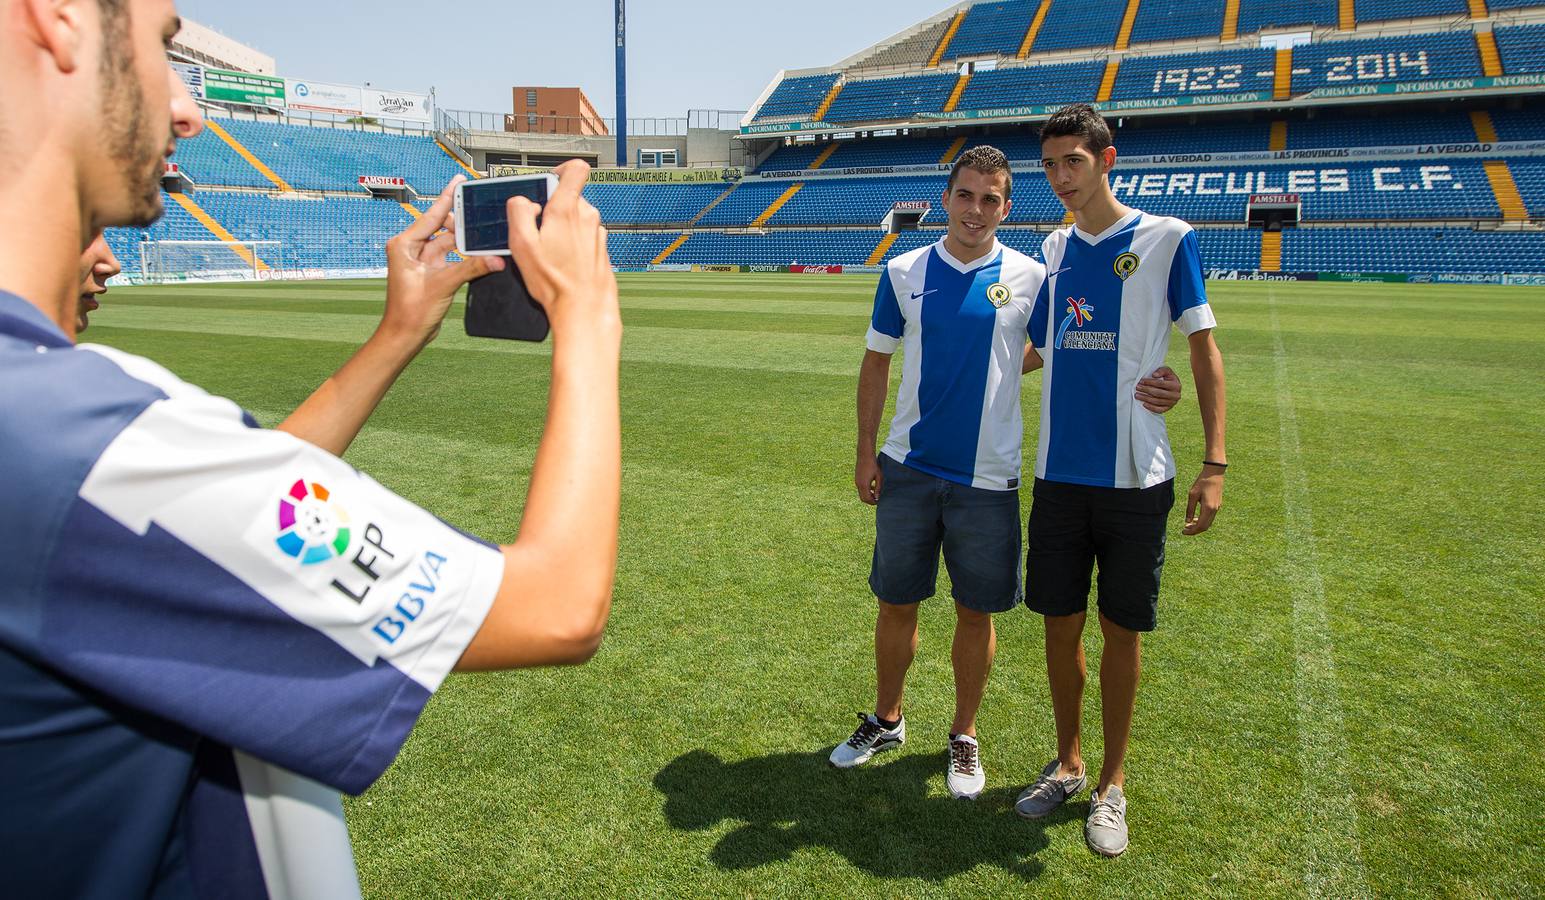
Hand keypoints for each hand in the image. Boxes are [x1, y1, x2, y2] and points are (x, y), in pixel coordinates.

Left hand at [381, 175, 504, 346]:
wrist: (405, 335)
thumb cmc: (410, 312)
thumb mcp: (443, 285)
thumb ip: (471, 269)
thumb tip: (496, 259)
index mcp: (404, 245)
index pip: (431, 215)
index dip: (447, 198)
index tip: (458, 181)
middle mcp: (412, 249)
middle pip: (443, 227)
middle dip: (462, 220)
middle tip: (482, 209)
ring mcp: (422, 260)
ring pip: (450, 243)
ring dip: (467, 240)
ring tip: (486, 230)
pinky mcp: (432, 272)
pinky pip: (453, 257)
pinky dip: (466, 255)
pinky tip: (481, 250)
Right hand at [506, 160, 618, 337]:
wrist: (584, 310)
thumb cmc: (555, 282)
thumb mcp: (522, 244)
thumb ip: (518, 211)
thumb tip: (522, 200)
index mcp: (567, 210)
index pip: (575, 169)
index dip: (560, 169)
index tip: (547, 182)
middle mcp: (587, 217)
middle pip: (568, 197)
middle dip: (550, 209)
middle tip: (537, 232)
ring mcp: (597, 233)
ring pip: (575, 218)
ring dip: (560, 229)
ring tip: (548, 252)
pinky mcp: (600, 248)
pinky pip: (582, 236)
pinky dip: (571, 244)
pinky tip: (561, 262)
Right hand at [856, 454, 882, 504]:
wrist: (864, 456)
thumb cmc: (873, 465)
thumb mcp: (879, 477)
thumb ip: (878, 488)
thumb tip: (877, 497)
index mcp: (864, 485)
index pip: (867, 499)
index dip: (873, 502)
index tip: (879, 501)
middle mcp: (858, 484)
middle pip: (863, 498)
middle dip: (870, 500)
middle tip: (877, 499)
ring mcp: (856, 482)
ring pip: (861, 493)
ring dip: (868, 495)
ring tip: (876, 493)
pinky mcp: (857, 479)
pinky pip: (860, 488)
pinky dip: (866, 490)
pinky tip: (872, 486)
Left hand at [1136, 366, 1181, 412]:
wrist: (1173, 388)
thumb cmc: (1168, 378)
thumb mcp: (1167, 371)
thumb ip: (1161, 370)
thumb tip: (1154, 375)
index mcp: (1176, 385)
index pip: (1161, 384)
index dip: (1150, 382)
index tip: (1141, 381)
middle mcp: (1176, 395)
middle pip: (1158, 393)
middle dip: (1146, 390)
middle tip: (1137, 388)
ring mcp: (1172, 403)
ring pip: (1157, 402)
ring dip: (1145, 398)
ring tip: (1137, 395)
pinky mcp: (1168, 408)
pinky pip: (1159, 410)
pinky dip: (1151, 407)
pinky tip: (1144, 404)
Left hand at [1183, 468, 1223, 534]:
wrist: (1215, 473)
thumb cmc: (1202, 482)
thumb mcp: (1192, 495)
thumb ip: (1190, 509)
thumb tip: (1187, 522)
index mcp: (1208, 508)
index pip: (1201, 526)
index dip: (1192, 531)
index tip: (1183, 532)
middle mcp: (1214, 510)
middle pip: (1205, 527)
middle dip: (1195, 530)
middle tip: (1184, 530)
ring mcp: (1217, 508)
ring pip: (1208, 523)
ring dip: (1198, 526)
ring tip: (1188, 525)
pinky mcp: (1217, 505)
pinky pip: (1210, 517)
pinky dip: (1202, 520)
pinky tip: (1195, 518)